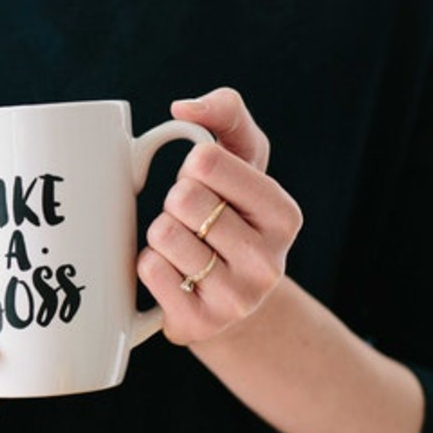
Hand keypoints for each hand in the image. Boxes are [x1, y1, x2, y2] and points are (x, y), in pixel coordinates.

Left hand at [137, 87, 302, 344]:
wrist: (229, 299)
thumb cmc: (231, 214)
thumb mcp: (241, 159)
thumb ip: (225, 113)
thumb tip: (183, 108)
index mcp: (284, 214)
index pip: (206, 161)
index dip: (192, 167)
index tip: (205, 184)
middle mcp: (269, 261)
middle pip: (182, 199)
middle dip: (175, 202)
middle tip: (192, 221)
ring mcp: (237, 299)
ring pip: (162, 235)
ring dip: (160, 235)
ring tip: (184, 248)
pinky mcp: (200, 324)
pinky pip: (148, 270)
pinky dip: (148, 264)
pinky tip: (173, 274)